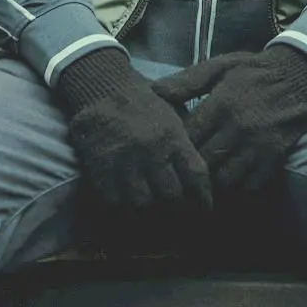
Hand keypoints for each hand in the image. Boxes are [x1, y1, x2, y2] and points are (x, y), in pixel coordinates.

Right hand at [55, 47, 211, 211]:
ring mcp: (125, 163)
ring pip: (144, 204)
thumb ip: (186, 145)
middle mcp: (151, 152)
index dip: (203, 199)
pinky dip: (125, 209)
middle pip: (172, 196)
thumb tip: (201, 178)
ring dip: (152, 214)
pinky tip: (130, 208)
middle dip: (179, 211)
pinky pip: (116, 202)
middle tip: (181, 217)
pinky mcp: (101, 170)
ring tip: (156, 217)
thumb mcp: (173, 116)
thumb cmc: (144, 104)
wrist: (103, 89)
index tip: (205, 210)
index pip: (196, 176)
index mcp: (173, 137)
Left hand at [154, 43, 306, 194]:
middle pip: (204, 162)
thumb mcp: (220, 67)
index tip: (172, 149)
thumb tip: (155, 91)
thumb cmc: (252, 72)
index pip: (189, 138)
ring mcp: (258, 146)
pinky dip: (237, 185)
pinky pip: (249, 185)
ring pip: (224, 179)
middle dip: (192, 167)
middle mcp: (238, 128)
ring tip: (208, 175)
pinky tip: (232, 175)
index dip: (178, 147)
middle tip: (184, 169)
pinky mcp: (274, 158)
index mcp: (221, 105)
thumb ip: (188, 81)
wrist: (298, 76)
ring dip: (214, 178)